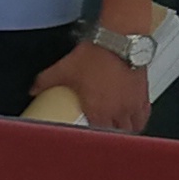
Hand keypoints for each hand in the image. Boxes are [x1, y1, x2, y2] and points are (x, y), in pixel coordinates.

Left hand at [31, 40, 151, 133]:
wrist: (120, 40)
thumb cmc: (98, 54)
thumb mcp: (66, 68)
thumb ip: (47, 80)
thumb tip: (34, 88)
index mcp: (99, 111)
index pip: (97, 136)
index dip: (93, 139)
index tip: (88, 138)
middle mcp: (118, 111)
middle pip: (118, 134)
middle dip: (111, 136)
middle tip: (104, 134)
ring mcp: (132, 104)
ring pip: (133, 127)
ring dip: (126, 130)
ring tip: (119, 129)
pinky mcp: (143, 94)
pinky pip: (144, 115)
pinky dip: (139, 119)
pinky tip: (134, 116)